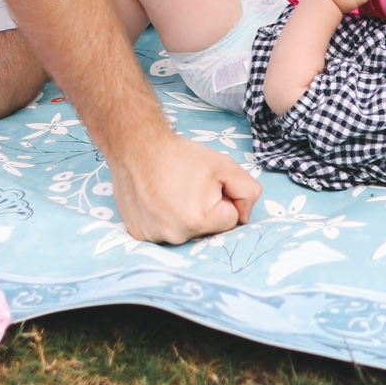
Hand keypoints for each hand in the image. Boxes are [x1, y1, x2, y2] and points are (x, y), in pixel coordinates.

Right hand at [112, 128, 259, 242]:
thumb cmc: (182, 155)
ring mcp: (154, 237)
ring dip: (183, 215)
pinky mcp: (138, 235)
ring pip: (185, 231)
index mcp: (199, 221)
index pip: (230, 220)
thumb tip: (244, 217)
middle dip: (204, 210)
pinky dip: (162, 218)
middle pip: (207, 229)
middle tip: (187, 187)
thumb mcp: (225, 166)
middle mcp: (175, 236)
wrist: (137, 146)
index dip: (223, 199)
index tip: (206, 185)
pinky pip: (163, 231)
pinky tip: (156, 199)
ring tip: (170, 191)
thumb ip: (248, 191)